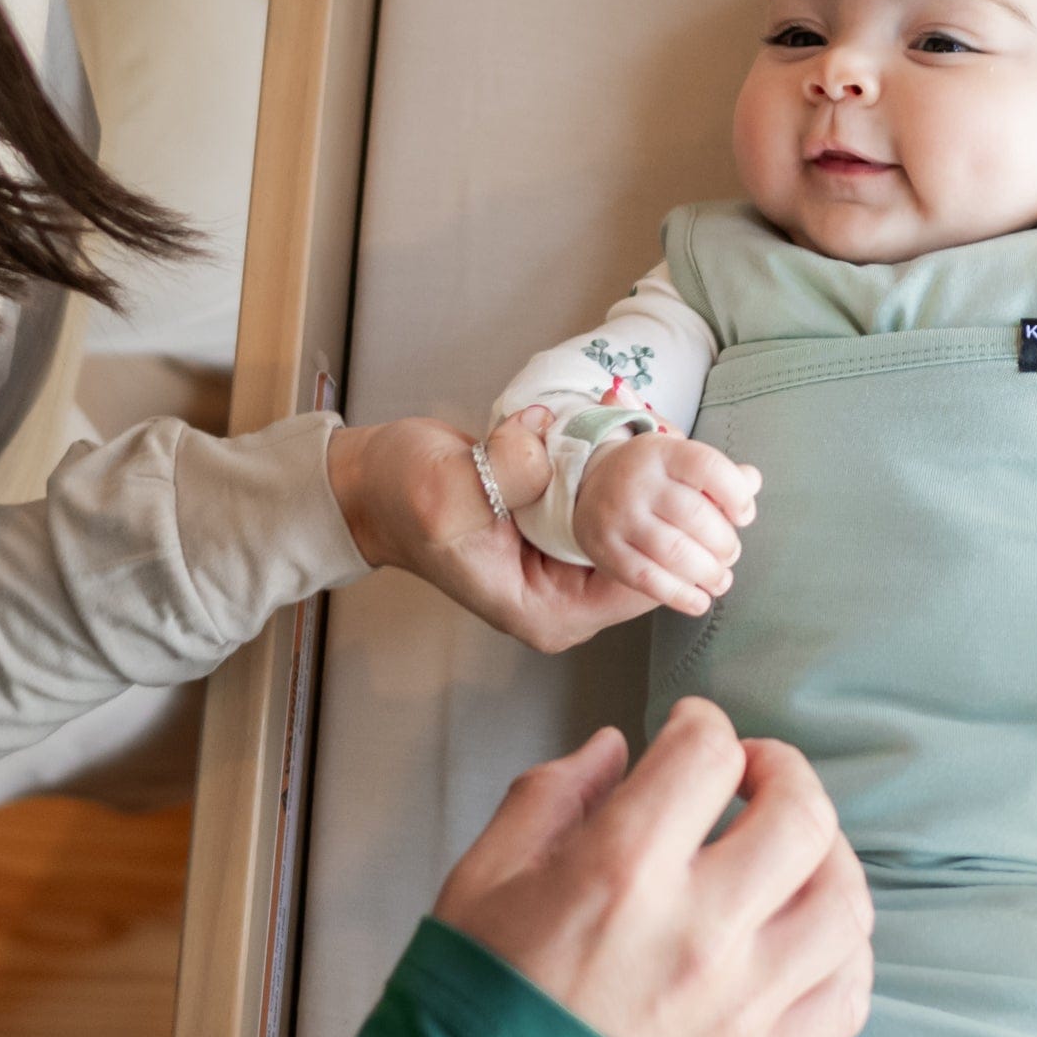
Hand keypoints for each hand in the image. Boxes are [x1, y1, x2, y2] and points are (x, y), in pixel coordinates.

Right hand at [328, 410, 652, 652]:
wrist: (371, 485)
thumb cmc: (400, 498)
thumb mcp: (448, 488)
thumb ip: (508, 473)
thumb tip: (550, 441)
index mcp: (547, 612)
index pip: (643, 586)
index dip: (665, 530)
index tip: (660, 469)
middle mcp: (565, 599)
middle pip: (650, 559)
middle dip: (662, 500)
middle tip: (657, 434)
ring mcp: (566, 568)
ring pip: (638, 528)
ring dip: (642, 479)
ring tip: (641, 425)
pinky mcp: (563, 534)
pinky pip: (613, 506)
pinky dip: (619, 469)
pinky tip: (619, 428)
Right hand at [434, 700, 873, 1036]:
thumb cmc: (473, 1005)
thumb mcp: (482, 877)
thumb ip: (553, 795)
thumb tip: (617, 749)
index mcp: (621, 871)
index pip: (707, 755)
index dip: (702, 725)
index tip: (690, 734)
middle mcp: (699, 933)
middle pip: (802, 817)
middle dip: (782, 772)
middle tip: (752, 774)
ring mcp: (742, 1007)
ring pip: (845, 903)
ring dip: (828, 856)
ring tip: (792, 849)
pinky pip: (848, 997)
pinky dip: (845, 952)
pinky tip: (807, 931)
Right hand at [573, 432, 758, 615]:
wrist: (589, 488)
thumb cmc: (652, 479)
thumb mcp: (680, 463)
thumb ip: (720, 474)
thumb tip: (752, 480)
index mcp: (661, 453)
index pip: (707, 467)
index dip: (736, 495)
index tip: (744, 516)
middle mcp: (637, 482)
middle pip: (695, 515)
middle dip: (724, 543)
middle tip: (730, 554)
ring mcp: (619, 517)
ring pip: (674, 551)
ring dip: (708, 573)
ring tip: (720, 580)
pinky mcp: (607, 551)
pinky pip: (648, 579)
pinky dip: (680, 596)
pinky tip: (699, 602)